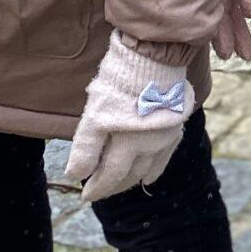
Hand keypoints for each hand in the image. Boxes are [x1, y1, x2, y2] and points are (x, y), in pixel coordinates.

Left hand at [65, 36, 192, 203]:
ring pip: (147, 168)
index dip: (97, 187)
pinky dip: (155, 169)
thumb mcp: (95, 114)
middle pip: (129, 174)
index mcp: (128, 144)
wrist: (154, 55)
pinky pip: (165, 156)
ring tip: (120, 185)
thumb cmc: (120, 83)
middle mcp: (150, 146)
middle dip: (112, 186)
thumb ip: (86, 148)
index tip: (84, 196)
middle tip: (98, 192)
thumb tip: (75, 175)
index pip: (111, 175)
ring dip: (131, 179)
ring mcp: (165, 136)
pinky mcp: (174, 124)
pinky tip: (148, 177)